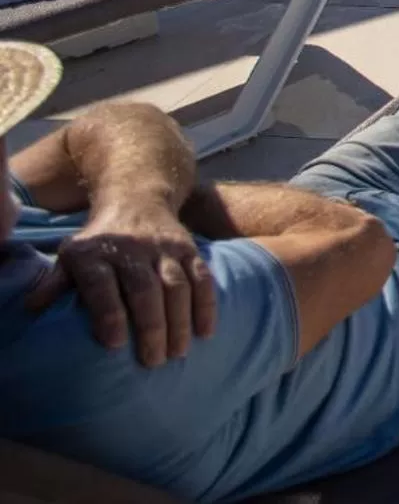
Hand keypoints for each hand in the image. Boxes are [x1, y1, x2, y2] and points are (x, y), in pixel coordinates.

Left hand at [27, 199, 215, 365]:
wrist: (137, 198)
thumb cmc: (100, 240)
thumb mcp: (71, 254)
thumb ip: (55, 283)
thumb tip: (32, 309)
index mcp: (96, 253)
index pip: (102, 284)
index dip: (109, 313)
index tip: (115, 344)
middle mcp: (132, 248)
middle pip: (144, 289)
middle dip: (152, 327)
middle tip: (153, 361)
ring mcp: (163, 247)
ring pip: (177, 285)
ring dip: (180, 321)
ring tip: (178, 352)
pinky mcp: (189, 248)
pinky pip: (202, 277)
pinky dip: (206, 305)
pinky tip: (205, 331)